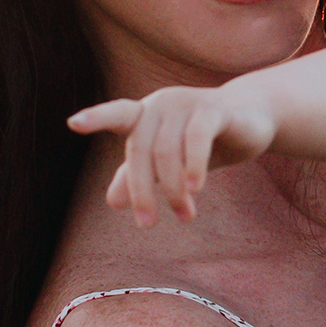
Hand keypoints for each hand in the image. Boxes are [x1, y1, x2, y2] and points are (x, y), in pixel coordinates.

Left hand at [68, 85, 275, 224]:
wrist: (252, 120)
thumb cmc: (204, 139)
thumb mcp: (169, 161)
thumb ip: (139, 176)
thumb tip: (112, 201)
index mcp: (145, 114)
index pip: (117, 114)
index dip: (96, 118)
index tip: (73, 123)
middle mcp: (161, 104)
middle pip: (141, 150)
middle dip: (143, 191)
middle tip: (147, 224)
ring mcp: (187, 102)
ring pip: (168, 151)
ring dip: (173, 189)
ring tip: (184, 216)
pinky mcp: (214, 109)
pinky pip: (197, 139)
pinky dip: (193, 166)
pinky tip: (196, 189)